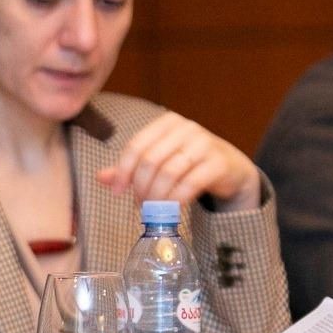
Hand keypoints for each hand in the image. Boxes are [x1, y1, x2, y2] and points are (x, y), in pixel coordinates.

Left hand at [97, 112, 262, 210]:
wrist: (231, 168)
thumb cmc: (190, 162)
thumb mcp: (161, 159)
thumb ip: (132, 167)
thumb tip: (101, 177)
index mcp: (167, 123)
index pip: (136, 145)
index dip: (123, 171)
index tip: (117, 192)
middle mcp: (186, 129)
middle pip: (151, 160)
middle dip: (140, 187)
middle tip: (139, 205)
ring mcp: (205, 144)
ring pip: (169, 173)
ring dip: (156, 196)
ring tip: (153, 209)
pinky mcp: (218, 163)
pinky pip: (190, 184)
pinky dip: (176, 199)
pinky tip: (171, 209)